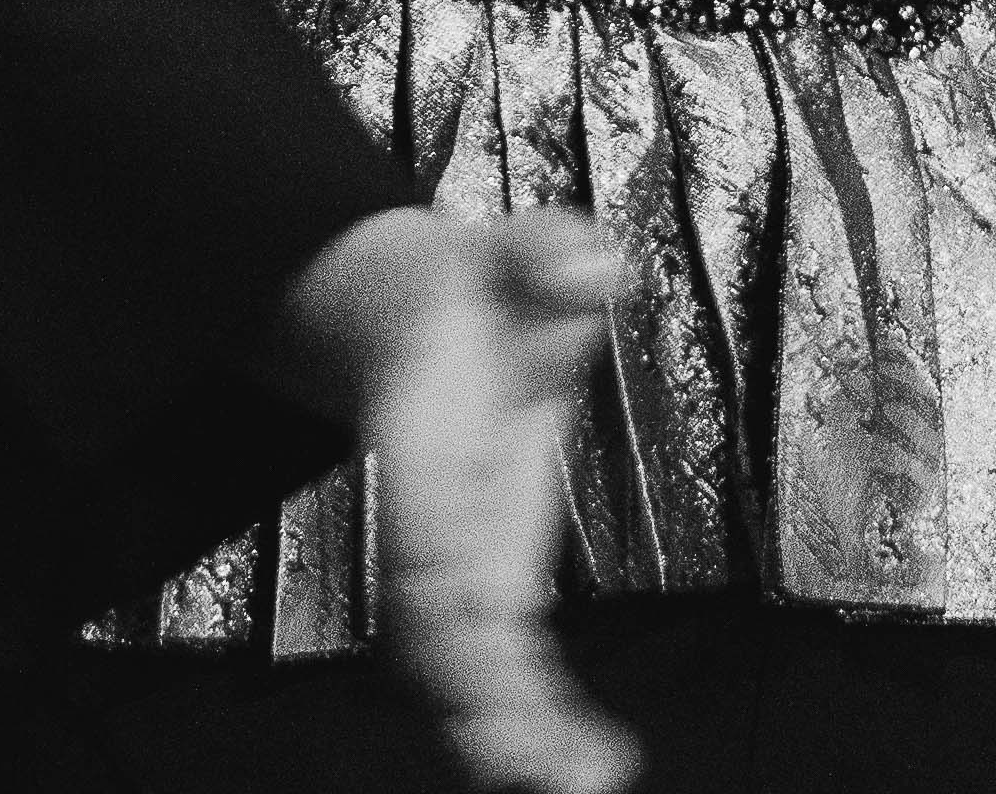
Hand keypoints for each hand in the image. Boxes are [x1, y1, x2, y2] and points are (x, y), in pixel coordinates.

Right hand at [265, 209, 632, 793]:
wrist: (407, 320)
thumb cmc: (468, 297)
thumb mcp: (506, 255)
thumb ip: (544, 254)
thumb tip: (588, 261)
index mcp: (424, 447)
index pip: (424, 535)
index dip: (444, 597)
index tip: (484, 651)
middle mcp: (428, 524)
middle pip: (431, 630)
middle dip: (480, 703)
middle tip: (547, 766)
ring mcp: (451, 566)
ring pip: (455, 671)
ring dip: (507, 735)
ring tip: (579, 777)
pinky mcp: (483, 587)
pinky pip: (495, 670)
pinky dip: (530, 723)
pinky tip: (587, 762)